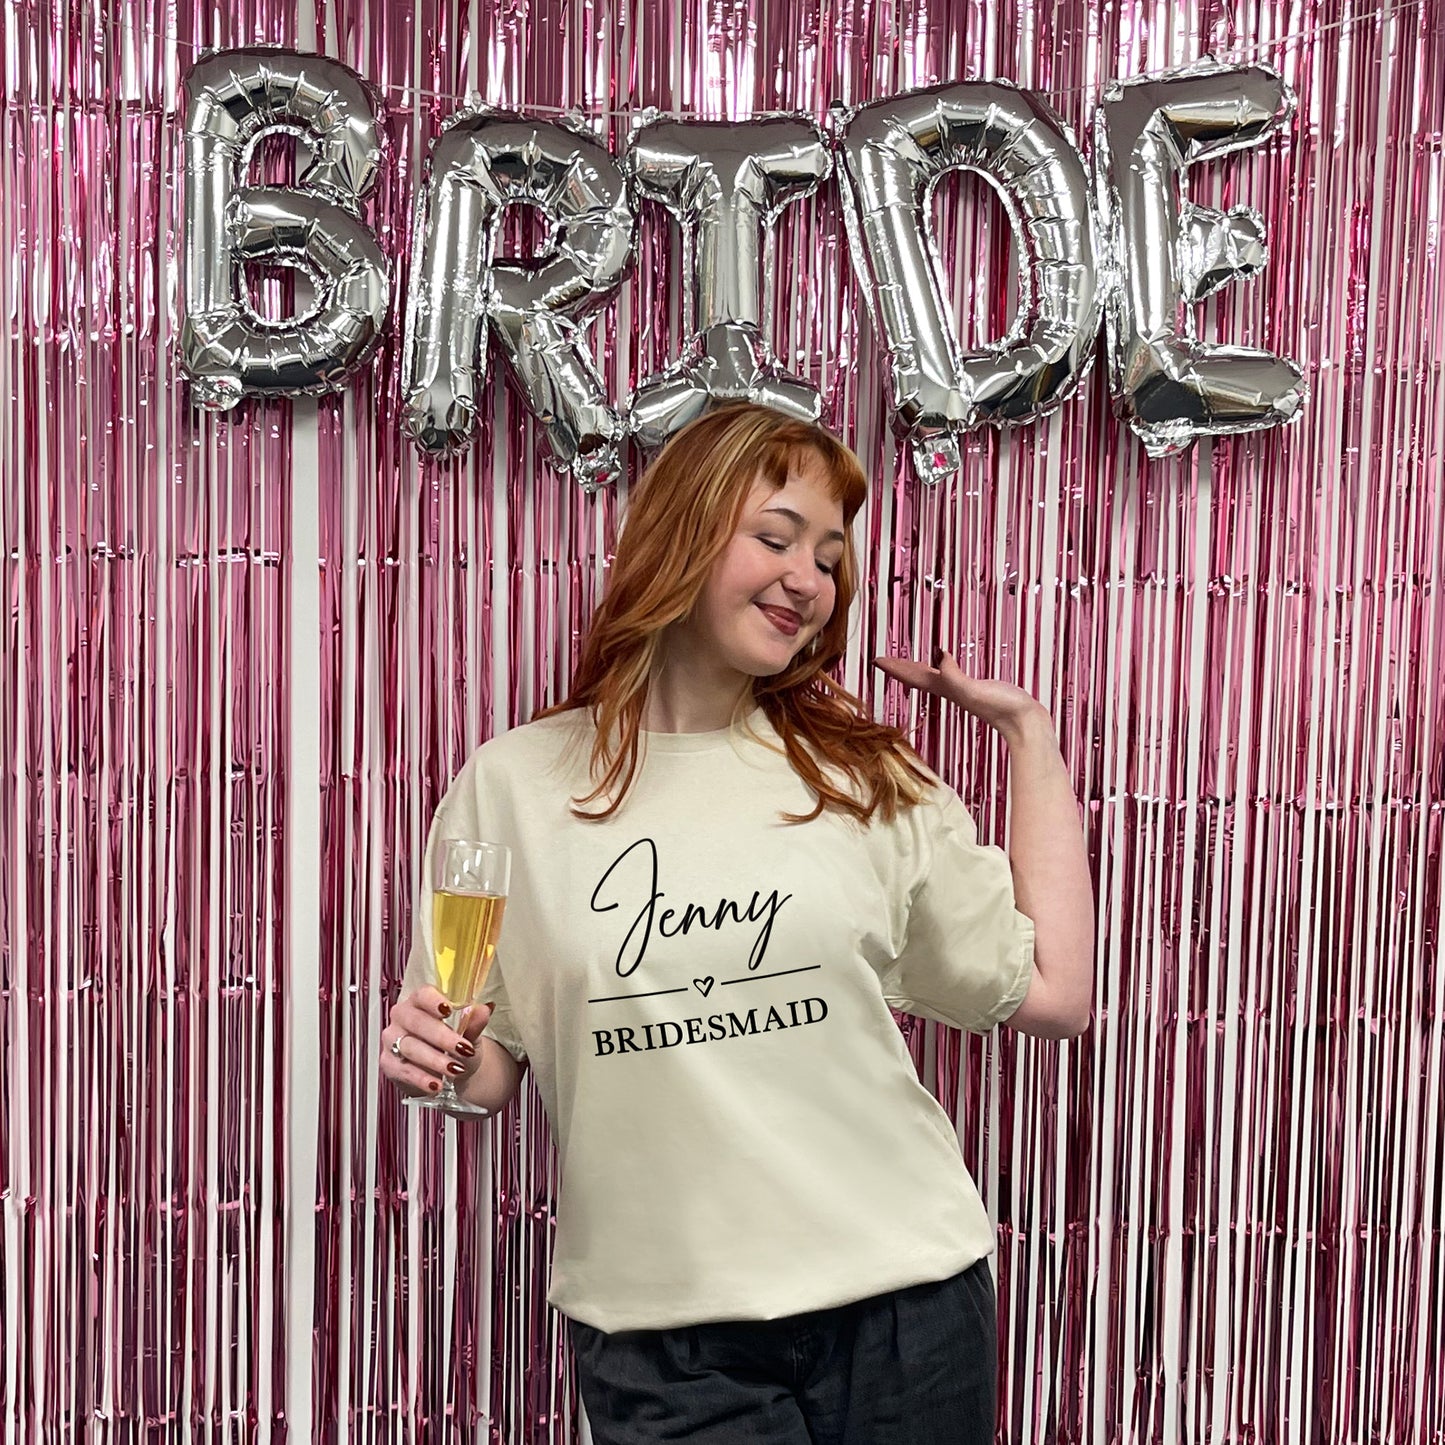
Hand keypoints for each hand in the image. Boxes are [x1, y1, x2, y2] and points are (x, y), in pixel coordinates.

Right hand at [380, 986, 492, 1099]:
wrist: (447, 1072)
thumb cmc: (454, 1045)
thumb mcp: (469, 1034)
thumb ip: (474, 1022)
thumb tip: (485, 1009)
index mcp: (420, 1002)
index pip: (422, 995)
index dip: (433, 1001)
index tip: (448, 1010)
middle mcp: (402, 1017)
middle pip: (417, 1022)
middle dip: (441, 1037)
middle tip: (462, 1049)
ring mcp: (392, 1040)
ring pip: (410, 1047)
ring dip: (434, 1060)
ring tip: (455, 1069)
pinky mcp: (388, 1063)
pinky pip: (403, 1070)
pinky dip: (421, 1079)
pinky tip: (436, 1085)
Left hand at [873, 648, 1050, 741]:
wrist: (1026, 724)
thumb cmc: (1003, 708)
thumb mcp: (974, 690)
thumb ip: (954, 675)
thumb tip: (937, 653)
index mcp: (947, 689)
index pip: (914, 676)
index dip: (895, 667)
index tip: (876, 659)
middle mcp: (952, 690)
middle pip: (919, 677)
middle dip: (901, 668)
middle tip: (883, 660)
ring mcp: (964, 691)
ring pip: (934, 677)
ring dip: (918, 670)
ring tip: (907, 663)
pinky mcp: (978, 689)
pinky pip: (952, 675)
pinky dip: (944, 668)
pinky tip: (947, 666)